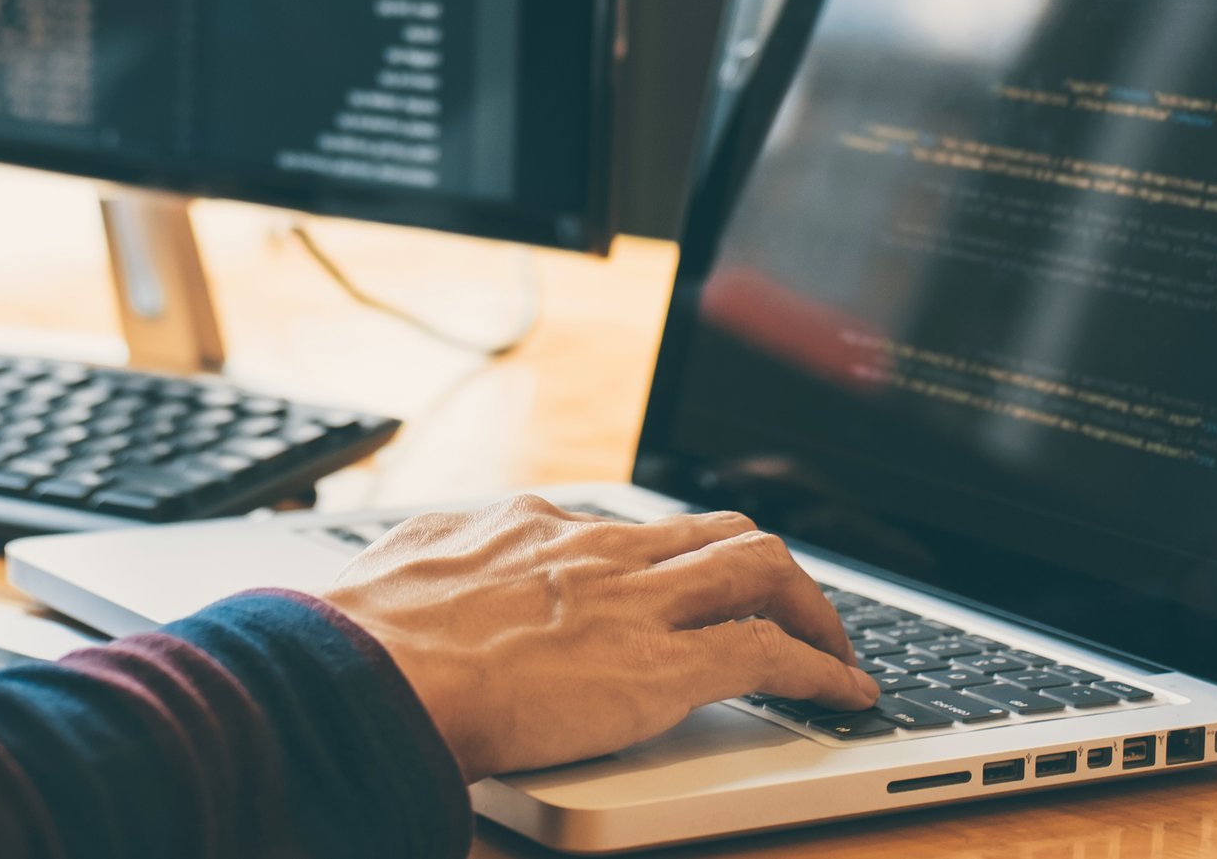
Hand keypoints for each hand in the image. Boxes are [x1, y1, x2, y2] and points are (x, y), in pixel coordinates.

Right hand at [322, 495, 876, 780]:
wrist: (375, 670)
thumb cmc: (372, 631)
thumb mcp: (411, 561)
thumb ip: (446, 555)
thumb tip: (434, 560)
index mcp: (538, 524)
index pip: (634, 528)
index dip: (676, 559)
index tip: (686, 585)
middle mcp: (600, 549)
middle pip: (719, 531)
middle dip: (770, 568)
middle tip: (789, 607)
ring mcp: (636, 603)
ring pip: (761, 570)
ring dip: (812, 608)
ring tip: (834, 647)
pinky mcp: (661, 668)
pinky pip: (770, 655)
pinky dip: (821, 672)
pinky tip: (844, 693)